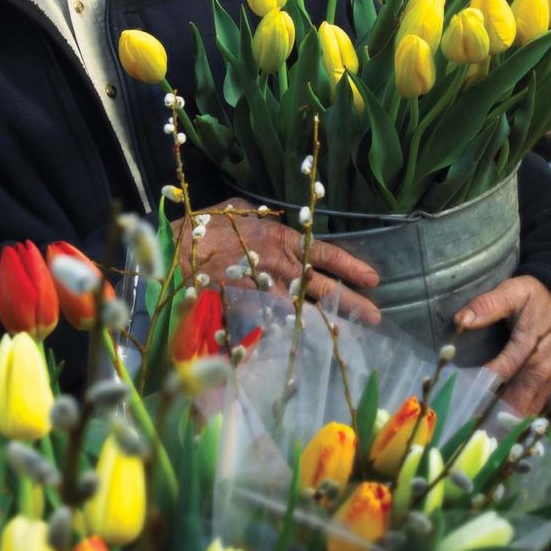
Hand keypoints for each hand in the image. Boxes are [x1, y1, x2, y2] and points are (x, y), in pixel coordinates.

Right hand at [177, 198, 381, 324]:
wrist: (174, 249)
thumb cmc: (204, 225)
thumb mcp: (238, 210)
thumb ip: (261, 217)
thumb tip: (273, 219)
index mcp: (281, 237)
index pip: (324, 252)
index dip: (349, 266)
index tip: (372, 279)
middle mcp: (279, 263)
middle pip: (322, 285)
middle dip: (350, 300)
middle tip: (375, 315)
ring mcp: (264, 287)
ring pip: (305, 305)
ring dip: (331, 318)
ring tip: (355, 331)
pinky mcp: (249, 305)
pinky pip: (278, 318)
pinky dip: (296, 328)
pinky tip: (314, 340)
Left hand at [455, 276, 550, 415]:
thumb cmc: (534, 295)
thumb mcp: (512, 292)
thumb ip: (488, 305)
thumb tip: (461, 320)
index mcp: (529, 346)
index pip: (501, 373)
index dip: (480, 387)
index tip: (459, 398)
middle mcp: (541, 368)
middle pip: (515, 401)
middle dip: (492, 415)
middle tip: (466, 427)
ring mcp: (549, 378)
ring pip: (527, 409)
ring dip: (506, 421)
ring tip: (481, 433)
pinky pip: (536, 406)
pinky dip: (519, 417)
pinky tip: (500, 424)